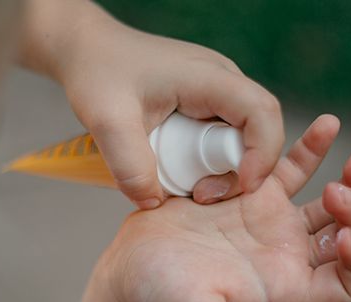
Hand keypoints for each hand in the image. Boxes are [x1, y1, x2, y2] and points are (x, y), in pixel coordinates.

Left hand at [24, 2, 283, 208]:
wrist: (88, 51)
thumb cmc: (98, 72)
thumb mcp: (106, 120)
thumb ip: (128, 164)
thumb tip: (153, 202)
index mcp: (209, 77)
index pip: (261, 112)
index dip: (262, 153)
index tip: (242, 186)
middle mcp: (222, 82)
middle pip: (259, 131)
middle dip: (241, 170)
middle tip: (202, 195)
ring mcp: (216, 94)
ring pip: (242, 139)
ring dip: (223, 170)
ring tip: (188, 188)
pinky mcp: (205, 106)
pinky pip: (222, 139)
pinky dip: (208, 163)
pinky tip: (180, 172)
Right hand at [102, 115, 350, 301]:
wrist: (132, 264)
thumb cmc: (162, 300)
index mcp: (285, 288)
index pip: (347, 285)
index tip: (346, 239)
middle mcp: (288, 255)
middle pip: (348, 236)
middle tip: (336, 194)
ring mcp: (274, 221)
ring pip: (331, 201)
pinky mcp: (254, 191)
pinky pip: (293, 167)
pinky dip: (313, 148)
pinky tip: (329, 125)